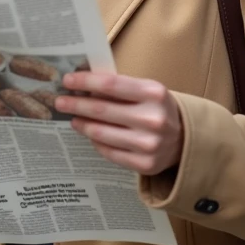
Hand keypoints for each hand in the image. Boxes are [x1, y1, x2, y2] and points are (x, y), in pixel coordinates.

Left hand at [56, 71, 183, 176]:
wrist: (185, 139)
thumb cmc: (157, 108)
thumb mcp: (146, 91)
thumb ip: (118, 87)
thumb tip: (80, 85)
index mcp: (154, 93)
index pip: (110, 84)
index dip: (85, 82)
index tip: (67, 81)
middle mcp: (153, 119)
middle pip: (102, 110)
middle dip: (76, 105)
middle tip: (59, 102)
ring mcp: (150, 144)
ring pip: (102, 133)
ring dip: (83, 124)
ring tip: (73, 119)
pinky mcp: (145, 164)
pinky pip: (110, 152)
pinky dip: (97, 142)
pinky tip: (90, 135)